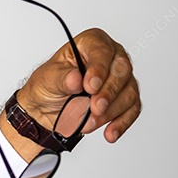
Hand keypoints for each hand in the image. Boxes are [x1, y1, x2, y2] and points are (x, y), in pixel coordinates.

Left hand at [2, 28, 140, 160]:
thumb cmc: (48, 85)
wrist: (45, 107)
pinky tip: (110, 133)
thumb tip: (76, 79)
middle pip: (122, 71)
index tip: (90, 86)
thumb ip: (62, 78)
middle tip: (94, 107)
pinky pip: (131, 110)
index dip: (99, 69)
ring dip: (110, 112)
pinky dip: (121, 123)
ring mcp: (120, 79)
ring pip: (128, 93)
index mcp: (91, 43)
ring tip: (88, 123)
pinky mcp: (124, 99)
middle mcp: (110, 57)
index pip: (102, 51)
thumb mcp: (47, 79)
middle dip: (108, 93)